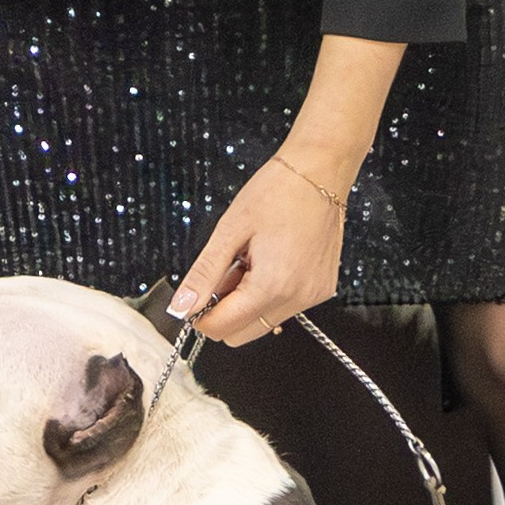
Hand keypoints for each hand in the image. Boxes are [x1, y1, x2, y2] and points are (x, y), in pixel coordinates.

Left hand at [170, 156, 346, 346]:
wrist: (319, 171)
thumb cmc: (277, 192)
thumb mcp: (230, 230)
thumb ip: (204, 274)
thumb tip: (182, 306)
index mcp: (271, 286)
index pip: (224, 328)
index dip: (201, 316)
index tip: (196, 296)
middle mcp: (297, 298)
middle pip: (243, 334)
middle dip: (225, 310)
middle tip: (226, 270)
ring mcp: (313, 295)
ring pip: (264, 322)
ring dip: (248, 301)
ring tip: (252, 259)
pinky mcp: (322, 288)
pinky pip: (286, 306)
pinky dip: (270, 292)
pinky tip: (272, 260)